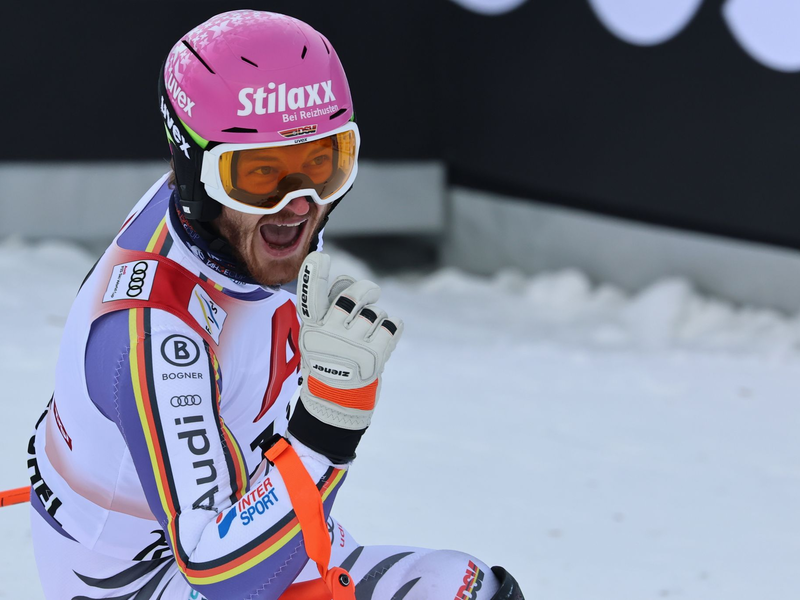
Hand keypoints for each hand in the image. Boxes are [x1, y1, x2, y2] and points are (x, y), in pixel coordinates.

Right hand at [288, 252, 402, 461]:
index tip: (322, 258)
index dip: (315, 274)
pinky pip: (392, 326)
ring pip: (376, 313)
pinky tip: (384, 338)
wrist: (336, 402)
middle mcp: (330, 335)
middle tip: (371, 292)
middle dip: (366, 290)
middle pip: (354, 295)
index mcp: (312, 328)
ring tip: (369, 336)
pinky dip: (393, 328)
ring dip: (378, 320)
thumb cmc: (328, 360)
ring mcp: (353, 346)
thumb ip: (328, 309)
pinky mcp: (375, 357)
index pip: (309, 295)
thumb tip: (349, 282)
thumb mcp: (317, 337)